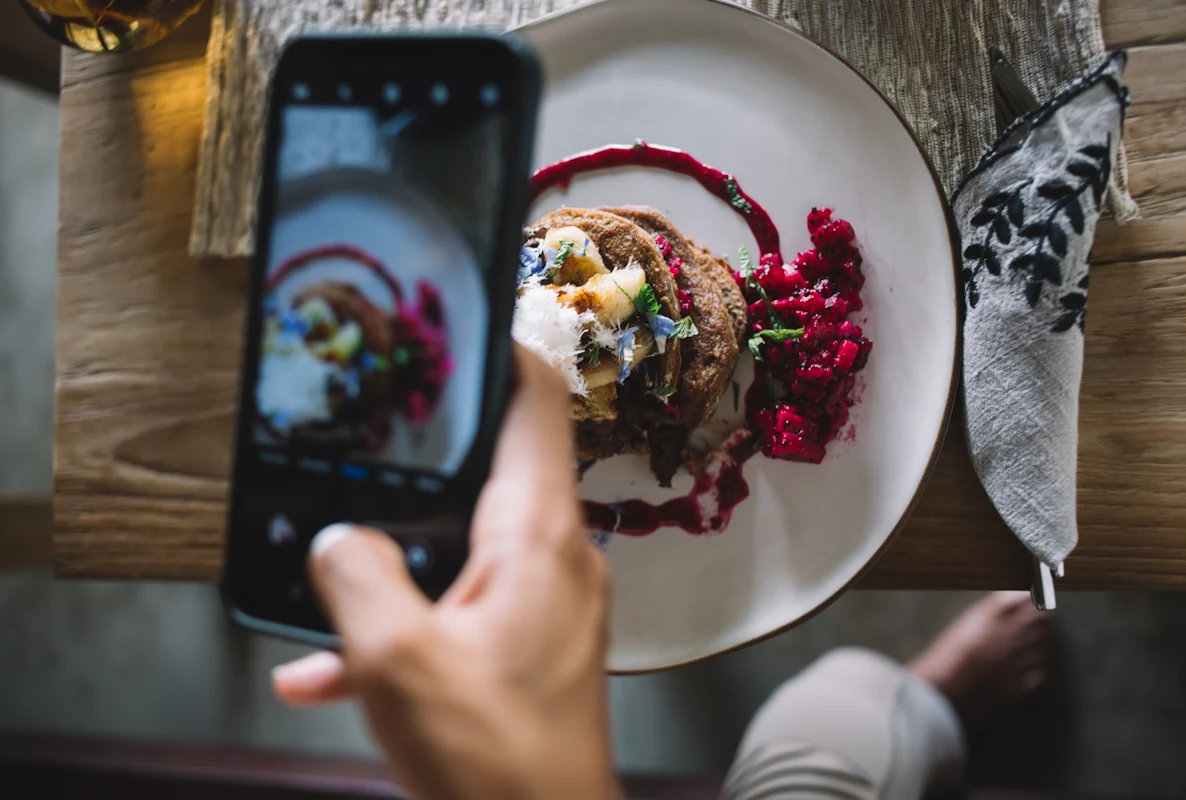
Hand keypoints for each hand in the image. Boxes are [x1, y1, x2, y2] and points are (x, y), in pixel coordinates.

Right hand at [272, 347, 619, 799]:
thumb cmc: (495, 761)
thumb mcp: (397, 662)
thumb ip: (355, 579)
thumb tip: (336, 541)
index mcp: (539, 536)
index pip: (536, 404)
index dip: (500, 351)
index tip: (459, 321)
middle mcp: (555, 557)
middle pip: (495, 465)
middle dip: (426, 452)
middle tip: (372, 429)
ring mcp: (546, 603)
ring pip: (464, 543)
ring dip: (398, 555)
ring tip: (331, 562)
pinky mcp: (529, 646)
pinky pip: (461, 610)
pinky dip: (407, 622)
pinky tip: (330, 671)